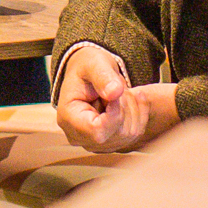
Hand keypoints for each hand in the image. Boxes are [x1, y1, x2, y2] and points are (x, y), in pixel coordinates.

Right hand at [54, 45, 175, 152]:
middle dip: (125, 107)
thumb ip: (103, 75)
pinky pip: (135, 134)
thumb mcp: (93, 63)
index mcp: (68, 118)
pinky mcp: (109, 144)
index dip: (115, 112)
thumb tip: (115, 92)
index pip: (97, 129)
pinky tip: (131, 98)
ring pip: (129, 135)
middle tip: (118, 87)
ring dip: (133, 108)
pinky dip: (139, 114)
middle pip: (116, 133)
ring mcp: (94, 144)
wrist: (87, 75)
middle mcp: (78, 136)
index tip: (117, 92)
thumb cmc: (87, 68)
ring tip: (121, 91)